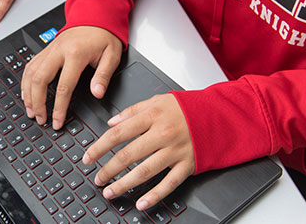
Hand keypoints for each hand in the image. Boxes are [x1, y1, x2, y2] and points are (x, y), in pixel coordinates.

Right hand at [21, 26, 121, 128]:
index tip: (57, 122)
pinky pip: (30, 65)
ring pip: (30, 73)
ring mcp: (50, 49)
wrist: (95, 14)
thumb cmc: (104, 35)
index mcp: (76, 54)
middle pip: (39, 80)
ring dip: (28, 94)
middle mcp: (58, 51)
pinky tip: (26, 93)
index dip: (59, 108)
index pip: (63, 87)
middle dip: (37, 103)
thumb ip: (103, 76)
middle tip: (40, 119)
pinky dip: (25, 81)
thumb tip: (97, 93)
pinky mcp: (46, 48)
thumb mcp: (112, 55)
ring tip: (31, 111)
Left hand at [82, 93, 194, 210]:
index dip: (100, 147)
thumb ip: (132, 111)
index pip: (118, 133)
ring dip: (124, 184)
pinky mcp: (187, 164)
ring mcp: (175, 151)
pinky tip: (141, 203)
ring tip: (110, 192)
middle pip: (128, 155)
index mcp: (152, 116)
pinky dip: (154, 195)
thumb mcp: (157, 101)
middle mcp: (162, 134)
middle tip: (97, 178)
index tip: (88, 157)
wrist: (217, 115)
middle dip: (108, 170)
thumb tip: (111, 122)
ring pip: (144, 171)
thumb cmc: (186, 108)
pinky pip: (168, 183)